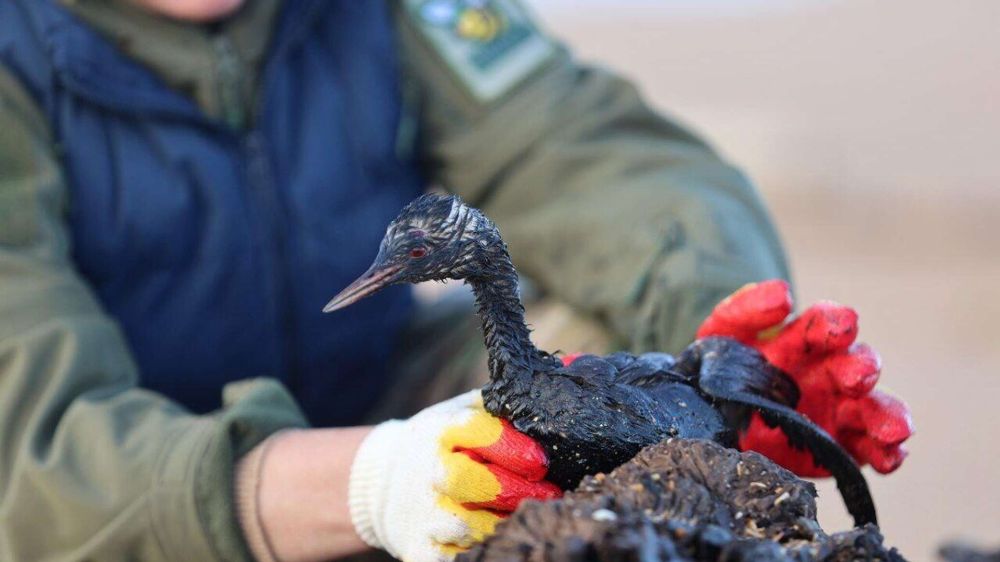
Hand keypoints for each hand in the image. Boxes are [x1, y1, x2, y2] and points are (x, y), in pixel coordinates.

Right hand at [349, 390, 560, 561]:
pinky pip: (452, 559)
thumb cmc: (444, 443)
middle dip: (514, 489)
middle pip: (470, 481)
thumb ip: (511, 398)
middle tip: (549, 494)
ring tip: (526, 518)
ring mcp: (423, 511)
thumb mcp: (465, 411)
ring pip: (466, 525)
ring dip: (501, 524)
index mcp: (442, 430)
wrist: (384, 481)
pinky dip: (476, 553)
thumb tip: (575, 364)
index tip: (542, 460)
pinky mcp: (419, 548)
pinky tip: (498, 542)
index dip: (512, 446)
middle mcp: (430, 470)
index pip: (476, 431)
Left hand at [696, 280, 913, 475]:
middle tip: (858, 375)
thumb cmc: (724, 364)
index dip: (835, 322)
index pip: (827, 324)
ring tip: (894, 429)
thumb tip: (783, 295)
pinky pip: (869, 451)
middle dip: (861, 368)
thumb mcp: (726, 331)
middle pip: (858, 365)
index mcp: (806, 340)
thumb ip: (748, 309)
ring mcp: (838, 411)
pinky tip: (890, 458)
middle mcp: (830, 373)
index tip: (841, 325)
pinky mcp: (839, 448)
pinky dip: (886, 455)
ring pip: (873, 410)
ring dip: (886, 416)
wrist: (713, 414)